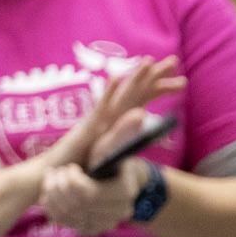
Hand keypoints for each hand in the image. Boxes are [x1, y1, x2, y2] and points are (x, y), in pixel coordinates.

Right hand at [38, 56, 184, 174]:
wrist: (55, 176)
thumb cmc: (81, 169)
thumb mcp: (110, 155)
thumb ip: (122, 143)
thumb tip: (140, 132)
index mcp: (115, 122)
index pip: (141, 101)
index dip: (158, 89)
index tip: (180, 80)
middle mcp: (107, 117)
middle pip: (134, 93)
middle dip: (153, 76)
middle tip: (173, 60)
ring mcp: (97, 122)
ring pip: (119, 96)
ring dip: (134, 77)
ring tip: (148, 61)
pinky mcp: (86, 129)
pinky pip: (100, 109)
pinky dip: (107, 93)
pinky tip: (116, 78)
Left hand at [39, 107, 153, 235]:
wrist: (107, 178)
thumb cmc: (108, 157)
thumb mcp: (112, 144)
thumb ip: (123, 132)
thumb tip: (139, 113)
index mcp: (126, 191)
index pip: (88, 193)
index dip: (71, 180)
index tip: (70, 168)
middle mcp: (120, 211)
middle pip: (74, 204)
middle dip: (58, 184)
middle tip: (57, 172)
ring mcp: (106, 223)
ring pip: (65, 213)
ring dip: (52, 193)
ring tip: (53, 180)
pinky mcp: (91, 229)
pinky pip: (64, 222)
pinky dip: (52, 206)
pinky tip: (53, 194)